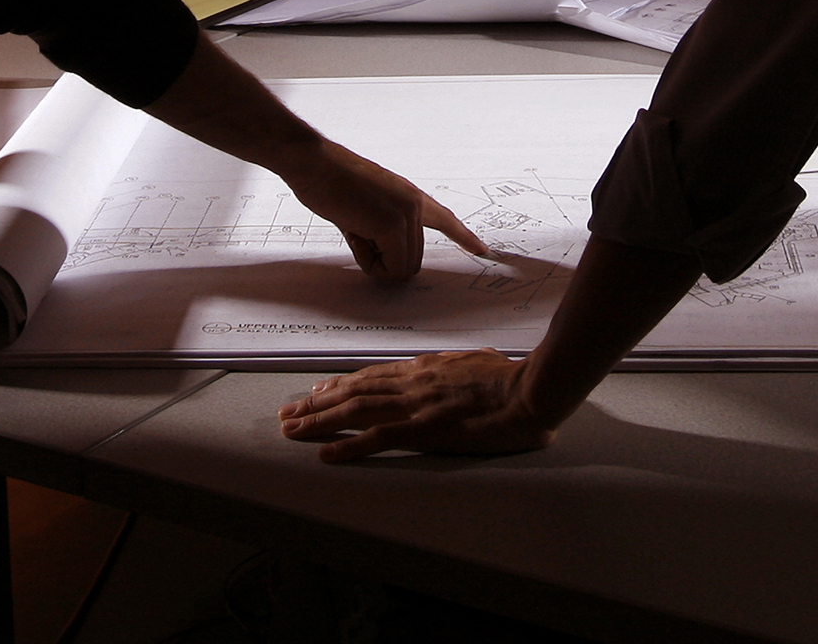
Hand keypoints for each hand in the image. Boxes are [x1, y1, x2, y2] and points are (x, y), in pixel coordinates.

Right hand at [273, 139, 489, 279]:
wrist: (313, 162)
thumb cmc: (330, 181)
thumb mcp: (365, 207)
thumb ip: (382, 229)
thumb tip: (386, 261)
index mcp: (410, 196)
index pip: (445, 218)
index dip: (463, 237)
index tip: (483, 250)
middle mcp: (415, 204)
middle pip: (412, 261)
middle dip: (384, 261)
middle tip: (359, 232)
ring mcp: (406, 214)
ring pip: (402, 268)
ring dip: (376, 262)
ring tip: (355, 228)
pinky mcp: (392, 225)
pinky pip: (389, 268)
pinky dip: (369, 263)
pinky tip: (354, 233)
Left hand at [279, 350, 556, 461]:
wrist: (529, 390)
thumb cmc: (512, 379)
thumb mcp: (480, 363)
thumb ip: (465, 366)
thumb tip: (471, 363)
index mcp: (424, 369)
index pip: (372, 377)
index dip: (341, 385)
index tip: (317, 392)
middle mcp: (411, 383)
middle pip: (354, 393)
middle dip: (316, 405)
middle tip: (288, 413)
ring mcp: (415, 406)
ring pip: (355, 412)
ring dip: (319, 422)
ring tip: (292, 430)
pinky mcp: (424, 431)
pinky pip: (377, 439)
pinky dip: (347, 446)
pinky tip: (326, 454)